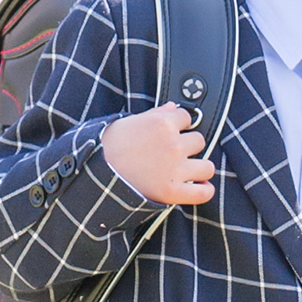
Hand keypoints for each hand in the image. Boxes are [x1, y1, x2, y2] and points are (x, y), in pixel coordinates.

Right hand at [100, 104, 214, 204]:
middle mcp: (173, 145)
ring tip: (187, 171)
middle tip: (173, 153)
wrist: (93, 174)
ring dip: (199, 169)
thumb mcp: (127, 123)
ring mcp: (175, 169)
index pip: (186, 117)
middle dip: (188, 146)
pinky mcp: (173, 191)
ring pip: (207, 167)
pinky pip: (203, 193)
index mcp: (162, 124)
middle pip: (199, 141)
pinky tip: (199, 188)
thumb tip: (173, 107)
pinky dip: (204, 191)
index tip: (171, 132)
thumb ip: (155, 114)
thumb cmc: (106, 147)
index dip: (179, 125)